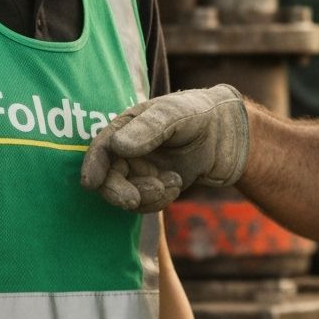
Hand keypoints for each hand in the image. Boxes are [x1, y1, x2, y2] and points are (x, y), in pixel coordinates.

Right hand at [80, 85, 249, 212]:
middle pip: (108, 178)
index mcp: (126, 127)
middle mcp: (128, 151)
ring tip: (174, 182)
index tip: (91, 183)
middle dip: (119, 192)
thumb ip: (148, 128)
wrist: (227, 135)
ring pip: (128, 195)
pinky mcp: (154, 187)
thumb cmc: (198, 113)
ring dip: (147, 197)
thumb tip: (117, 146)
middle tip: (135, 200)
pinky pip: (147, 204)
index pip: (101, 148)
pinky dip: (160, 200)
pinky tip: (177, 183)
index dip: (93, 165)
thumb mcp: (175, 114)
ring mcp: (141, 171)